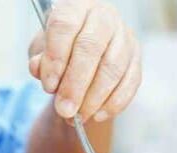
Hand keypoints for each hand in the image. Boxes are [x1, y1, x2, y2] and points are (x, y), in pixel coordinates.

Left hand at [28, 0, 141, 122]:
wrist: (86, 54)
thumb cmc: (62, 49)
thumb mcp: (43, 51)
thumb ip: (39, 61)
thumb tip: (39, 70)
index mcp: (76, 7)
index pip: (65, 27)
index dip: (56, 58)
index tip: (49, 86)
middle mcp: (103, 17)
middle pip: (90, 48)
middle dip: (76, 85)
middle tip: (64, 110)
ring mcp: (124, 37)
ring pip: (112, 68)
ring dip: (94, 98)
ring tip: (79, 117)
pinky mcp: (137, 58)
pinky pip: (130, 83)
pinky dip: (114, 103)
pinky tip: (97, 115)